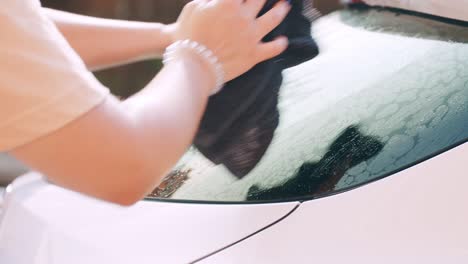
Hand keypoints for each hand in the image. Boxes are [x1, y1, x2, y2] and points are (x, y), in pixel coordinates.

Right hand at [170, 0, 290, 81]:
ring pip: (273, 19)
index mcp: (228, 3)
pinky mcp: (254, 54)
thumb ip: (209, 0)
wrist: (194, 67)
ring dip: (281, 9)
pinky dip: (280, 44)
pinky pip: (273, 48)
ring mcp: (251, 36)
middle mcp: (244, 17)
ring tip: (285, 5)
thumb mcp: (193, 9)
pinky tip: (283, 40)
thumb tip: (218, 0)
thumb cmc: (188, 36)